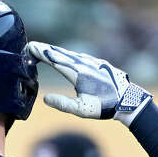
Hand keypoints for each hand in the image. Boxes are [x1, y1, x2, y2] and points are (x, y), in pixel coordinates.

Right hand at [24, 41, 152, 125]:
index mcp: (77, 73)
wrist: (127, 100)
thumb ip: (62, 104)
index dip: (41, 52)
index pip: (55, 59)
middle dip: (45, 49)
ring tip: (46, 50)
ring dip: (57, 51)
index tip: (29, 47)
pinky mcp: (98, 64)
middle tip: (32, 47)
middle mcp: (83, 63)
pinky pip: (79, 56)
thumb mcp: (81, 109)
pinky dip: (69, 55)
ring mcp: (92, 62)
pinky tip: (68, 56)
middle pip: (60, 53)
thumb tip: (45, 99)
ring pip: (70, 54)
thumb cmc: (104, 106)